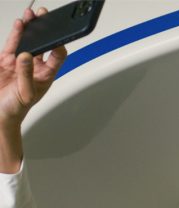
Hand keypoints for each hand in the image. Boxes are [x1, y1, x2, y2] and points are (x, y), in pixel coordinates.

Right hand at [0, 7, 66, 164]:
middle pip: (43, 44)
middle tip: (46, 16)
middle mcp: (34, 67)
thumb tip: (26, 56)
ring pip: (28, 40)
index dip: (60, 45)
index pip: (57, 58)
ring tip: (33, 14)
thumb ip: (26, 75)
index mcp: (45, 77)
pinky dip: (16, 33)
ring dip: (30, 27)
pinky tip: (21, 23)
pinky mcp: (6, 59)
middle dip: (45, 30)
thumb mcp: (25, 94)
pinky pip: (12, 43)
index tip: (60, 35)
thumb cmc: (15, 109)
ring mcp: (20, 62)